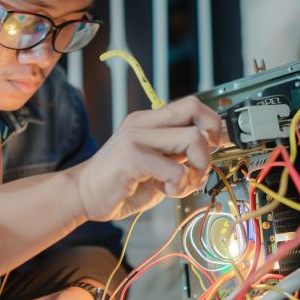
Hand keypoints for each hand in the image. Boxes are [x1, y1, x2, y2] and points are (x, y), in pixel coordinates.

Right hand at [76, 96, 221, 220]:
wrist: (83, 195)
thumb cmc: (120, 183)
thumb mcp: (155, 163)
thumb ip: (176, 153)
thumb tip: (209, 150)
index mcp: (147, 121)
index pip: (191, 104)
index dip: (212, 122)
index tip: (216, 145)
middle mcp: (142, 123)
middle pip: (196, 113)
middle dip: (210, 144)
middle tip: (198, 167)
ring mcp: (136, 138)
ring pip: (193, 139)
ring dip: (196, 169)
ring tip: (179, 183)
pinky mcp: (132, 158)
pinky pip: (177, 169)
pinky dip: (179, 186)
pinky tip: (165, 190)